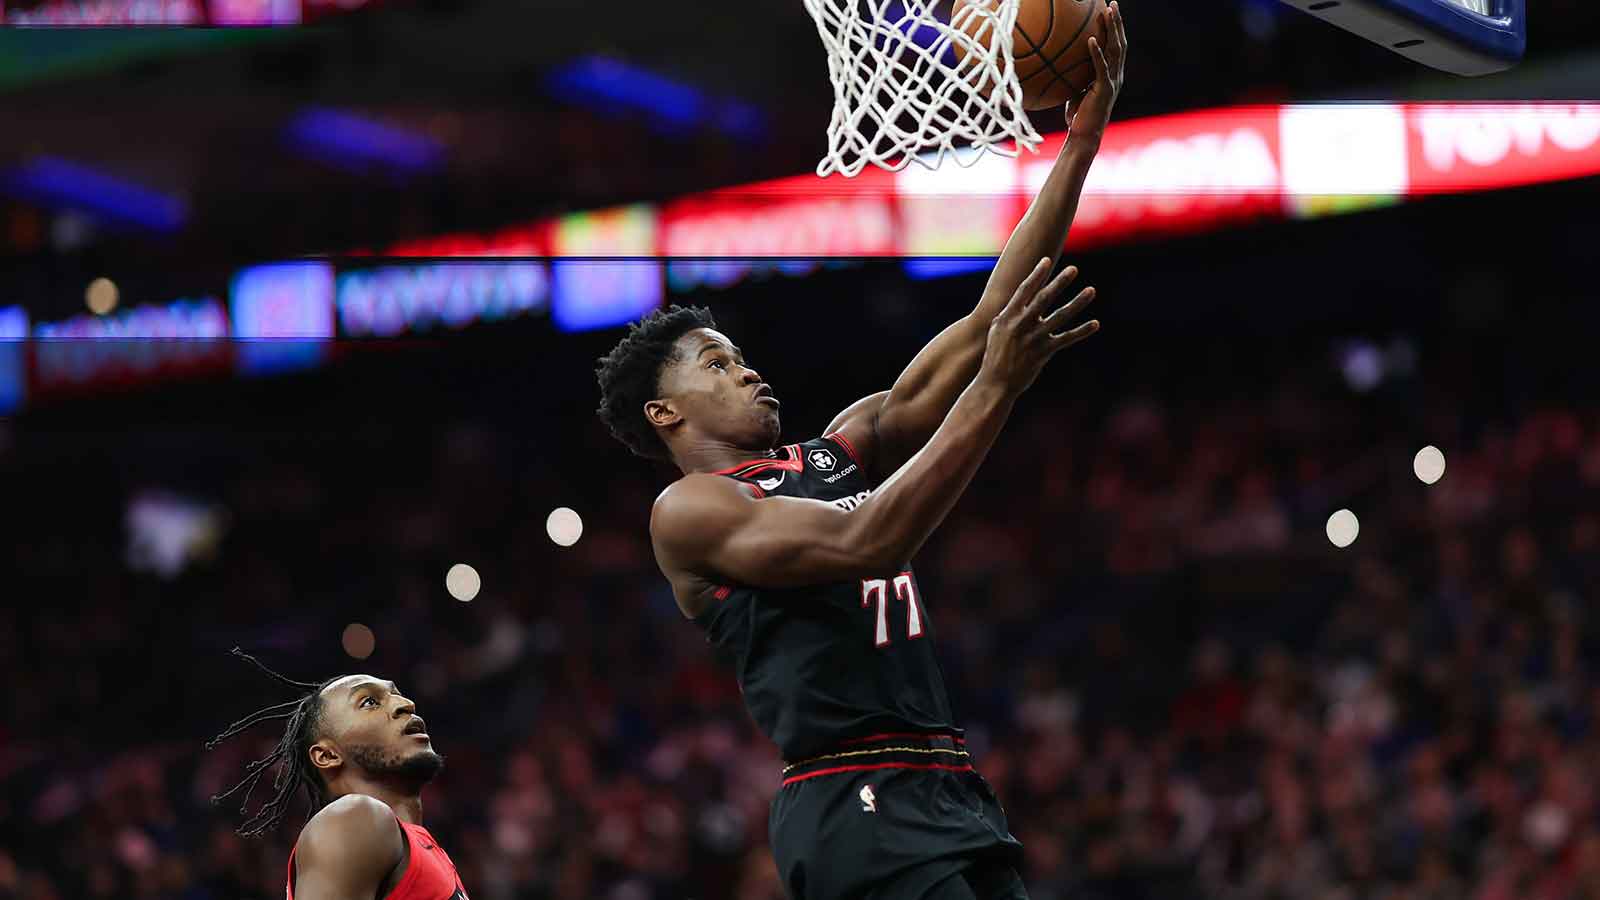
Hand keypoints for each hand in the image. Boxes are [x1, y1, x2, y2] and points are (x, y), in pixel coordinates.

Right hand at [979, 257, 1099, 395]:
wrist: (995, 383)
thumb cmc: (996, 356)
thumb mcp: (997, 331)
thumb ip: (1011, 314)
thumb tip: (1020, 299)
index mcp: (1008, 316)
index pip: (1024, 290)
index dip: (1037, 274)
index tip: (1047, 260)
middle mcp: (1022, 324)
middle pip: (1044, 298)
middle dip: (1060, 282)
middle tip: (1073, 269)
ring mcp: (1034, 338)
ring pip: (1060, 316)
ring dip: (1077, 302)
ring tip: (1091, 290)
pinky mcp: (1044, 352)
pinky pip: (1066, 338)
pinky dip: (1081, 331)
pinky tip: (1095, 324)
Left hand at [1065, 0, 1126, 142]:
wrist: (1084, 136)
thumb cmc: (1078, 115)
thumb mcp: (1075, 89)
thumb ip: (1073, 74)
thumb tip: (1057, 60)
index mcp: (1111, 73)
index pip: (1115, 45)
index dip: (1113, 27)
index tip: (1108, 9)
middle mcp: (1116, 74)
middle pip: (1119, 41)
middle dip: (1117, 21)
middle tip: (1112, 3)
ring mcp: (1112, 81)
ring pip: (1115, 50)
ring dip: (1111, 30)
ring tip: (1107, 12)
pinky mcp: (1105, 90)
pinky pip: (1101, 68)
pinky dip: (1096, 53)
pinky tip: (1091, 39)